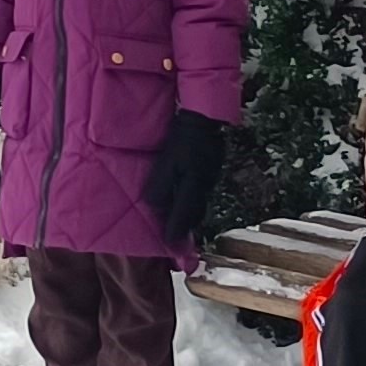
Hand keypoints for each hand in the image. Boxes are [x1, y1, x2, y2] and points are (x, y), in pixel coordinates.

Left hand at [140, 111, 228, 244]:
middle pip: (195, 215)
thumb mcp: (167, 160)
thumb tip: (153, 206)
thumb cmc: (183, 138)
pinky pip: (202, 196)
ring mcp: (211, 179)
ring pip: (200, 206)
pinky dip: (193, 207)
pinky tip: (187, 207)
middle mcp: (205, 185)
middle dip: (185, 230)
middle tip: (177, 245)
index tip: (170, 246)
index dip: (176, 231)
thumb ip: (160, 185)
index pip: (183, 213)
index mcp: (194, 184)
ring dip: (190, 220)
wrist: (205, 119)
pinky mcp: (212, 173)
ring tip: (181, 231)